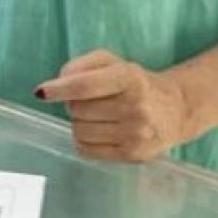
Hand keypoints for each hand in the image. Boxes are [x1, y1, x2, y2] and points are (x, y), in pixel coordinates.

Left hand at [35, 50, 192, 162]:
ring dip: (80, 123)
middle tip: (91, 102)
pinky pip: (87, 150)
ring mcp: (136, 134)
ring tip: (99, 117)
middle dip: (74, 104)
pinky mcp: (133, 155)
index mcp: (130, 78)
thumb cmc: (136, 83)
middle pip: (77, 109)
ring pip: (79, 131)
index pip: (85, 86)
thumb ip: (81, 65)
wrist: (175, 110)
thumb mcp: (112, 62)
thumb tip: (58, 82)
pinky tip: (99, 132)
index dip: (59, 89)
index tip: (41, 92)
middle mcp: (136, 107)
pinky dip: (84, 140)